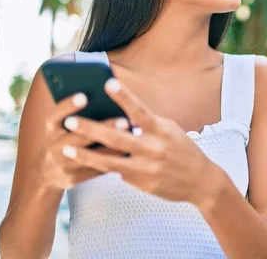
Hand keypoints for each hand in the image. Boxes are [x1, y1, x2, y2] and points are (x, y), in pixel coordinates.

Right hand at [36, 92, 126, 191]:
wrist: (47, 172)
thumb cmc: (65, 138)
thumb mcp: (63, 126)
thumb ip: (80, 114)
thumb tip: (108, 97)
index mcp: (50, 128)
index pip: (55, 116)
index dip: (67, 106)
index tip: (84, 96)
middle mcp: (52, 146)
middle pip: (78, 137)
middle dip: (102, 129)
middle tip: (124, 120)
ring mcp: (60, 164)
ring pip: (89, 156)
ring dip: (112, 148)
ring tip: (131, 139)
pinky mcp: (71, 179)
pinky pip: (94, 170)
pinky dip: (112, 161)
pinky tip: (129, 153)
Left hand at [60, 78, 218, 205]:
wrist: (201, 181)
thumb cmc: (182, 149)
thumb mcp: (170, 130)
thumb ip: (147, 124)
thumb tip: (121, 116)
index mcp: (161, 129)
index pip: (139, 110)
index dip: (124, 97)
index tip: (107, 83)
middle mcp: (154, 147)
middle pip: (116, 137)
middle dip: (90, 129)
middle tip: (69, 121)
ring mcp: (147, 167)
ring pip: (110, 161)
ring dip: (86, 154)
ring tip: (66, 148)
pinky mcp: (143, 183)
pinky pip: (118, 173)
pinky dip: (103, 166)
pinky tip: (86, 162)